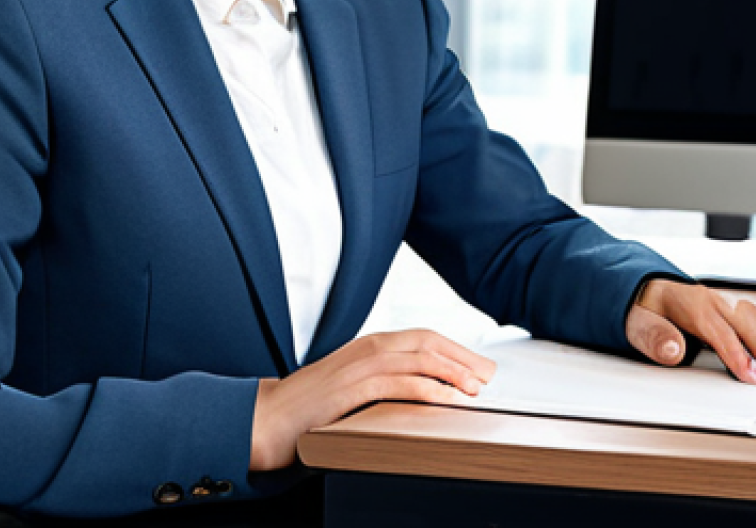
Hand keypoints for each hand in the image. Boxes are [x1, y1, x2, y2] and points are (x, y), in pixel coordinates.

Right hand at [249, 329, 496, 470]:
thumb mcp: (352, 387)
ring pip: (417, 359)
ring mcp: (359, 366)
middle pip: (427, 342)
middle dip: (462, 356)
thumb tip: (420, 392)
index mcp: (369, 345)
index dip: (455, 349)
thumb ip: (382, 382)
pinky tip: (447, 398)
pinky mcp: (352, 388)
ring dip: (452, 371)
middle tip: (488, 375)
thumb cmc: (309, 408)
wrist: (267, 418)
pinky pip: (398, 384)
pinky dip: (428, 388)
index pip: (422, 337)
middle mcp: (367, 348)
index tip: (480, 365)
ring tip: (477, 387)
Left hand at [626, 279, 755, 384]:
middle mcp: (712, 300)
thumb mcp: (635, 321)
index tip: (752, 377)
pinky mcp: (736, 312)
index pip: (716, 330)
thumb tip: (672, 349)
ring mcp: (726, 304)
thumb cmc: (643, 309)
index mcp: (688, 301)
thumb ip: (651, 335)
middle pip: (744, 324)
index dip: (736, 354)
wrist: (646, 292)